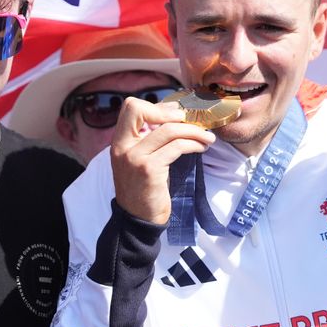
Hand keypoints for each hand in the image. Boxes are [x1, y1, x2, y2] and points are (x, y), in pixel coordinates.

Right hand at [109, 97, 215, 223]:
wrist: (138, 219)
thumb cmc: (145, 187)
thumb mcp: (140, 159)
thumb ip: (149, 138)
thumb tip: (175, 114)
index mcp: (119, 141)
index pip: (130, 107)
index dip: (157, 107)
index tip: (177, 115)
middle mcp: (122, 147)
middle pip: (141, 110)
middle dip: (172, 112)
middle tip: (193, 121)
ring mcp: (134, 158)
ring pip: (168, 129)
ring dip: (194, 130)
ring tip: (207, 137)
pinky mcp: (149, 170)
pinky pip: (177, 147)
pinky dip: (194, 144)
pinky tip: (202, 148)